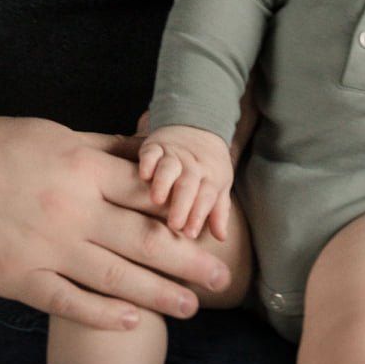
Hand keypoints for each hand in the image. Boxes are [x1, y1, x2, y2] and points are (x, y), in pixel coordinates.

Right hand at [0, 108, 232, 332]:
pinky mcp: (17, 276)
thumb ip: (106, 149)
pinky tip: (131, 319)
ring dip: (157, 292)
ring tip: (192, 305)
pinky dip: (101, 312)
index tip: (214, 226)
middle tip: (222, 275)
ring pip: (113, 275)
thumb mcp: (58, 135)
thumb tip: (151, 152)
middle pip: (142, 238)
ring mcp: (45, 246)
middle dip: (187, 258)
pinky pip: (67, 299)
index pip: (148, 194)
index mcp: (84, 168)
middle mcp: (72, 208)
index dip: (185, 212)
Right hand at [138, 125, 233, 241]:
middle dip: (182, 204)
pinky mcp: (155, 146)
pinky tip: (143, 174)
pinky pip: (151, 152)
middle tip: (174, 224)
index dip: (199, 214)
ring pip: (169, 168)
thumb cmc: (208, 167)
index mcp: (210, 176)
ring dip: (163, 182)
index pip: (206, 196)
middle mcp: (192, 165)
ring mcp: (173, 154)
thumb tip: (221, 237)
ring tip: (157, 199)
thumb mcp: (220, 186)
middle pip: (188, 184)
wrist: (198, 126)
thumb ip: (219, 211)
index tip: (191, 233)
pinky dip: (147, 161)